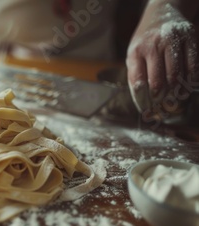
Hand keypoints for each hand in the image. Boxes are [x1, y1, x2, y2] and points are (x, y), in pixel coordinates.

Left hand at [126, 1, 197, 117]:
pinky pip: (193, 63)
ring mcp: (172, 40)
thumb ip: (136, 76)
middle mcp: (153, 45)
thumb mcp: (133, 55)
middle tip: (166, 109)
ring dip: (178, 91)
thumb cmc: (145, 42)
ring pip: (177, 74)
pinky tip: (189, 85)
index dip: (144, 99)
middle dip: (162, 99)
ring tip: (178, 99)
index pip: (139, 82)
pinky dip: (192, 78)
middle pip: (159, 80)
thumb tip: (143, 103)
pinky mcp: (190, 37)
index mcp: (136, 52)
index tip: (149, 110)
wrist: (162, 13)